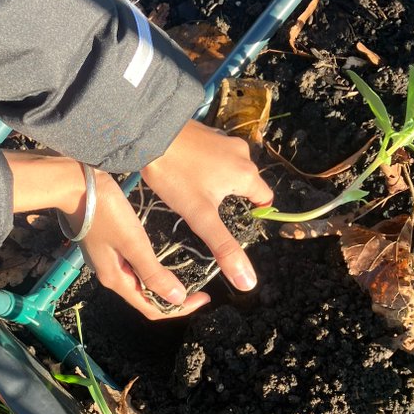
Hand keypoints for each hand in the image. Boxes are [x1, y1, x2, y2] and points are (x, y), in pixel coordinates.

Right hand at [72, 171, 209, 321]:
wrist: (75, 186)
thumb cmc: (105, 212)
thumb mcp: (133, 243)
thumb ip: (154, 273)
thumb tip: (177, 299)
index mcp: (116, 279)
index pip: (152, 308)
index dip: (180, 308)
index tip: (204, 297)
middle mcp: (111, 274)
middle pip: (146, 297)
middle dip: (173, 297)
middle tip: (199, 287)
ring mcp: (108, 260)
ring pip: (140, 282)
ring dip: (162, 283)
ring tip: (185, 275)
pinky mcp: (108, 246)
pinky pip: (134, 266)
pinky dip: (151, 268)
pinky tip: (162, 258)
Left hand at [141, 119, 272, 291]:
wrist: (150, 132)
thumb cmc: (176, 174)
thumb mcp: (201, 216)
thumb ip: (224, 247)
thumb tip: (247, 282)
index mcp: (247, 174)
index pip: (264, 199)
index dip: (251, 215)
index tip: (229, 223)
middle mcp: (242, 153)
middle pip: (245, 184)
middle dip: (230, 199)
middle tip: (206, 210)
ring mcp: (223, 140)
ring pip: (228, 169)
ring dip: (216, 181)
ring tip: (192, 192)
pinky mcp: (205, 132)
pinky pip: (213, 156)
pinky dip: (204, 166)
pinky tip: (185, 173)